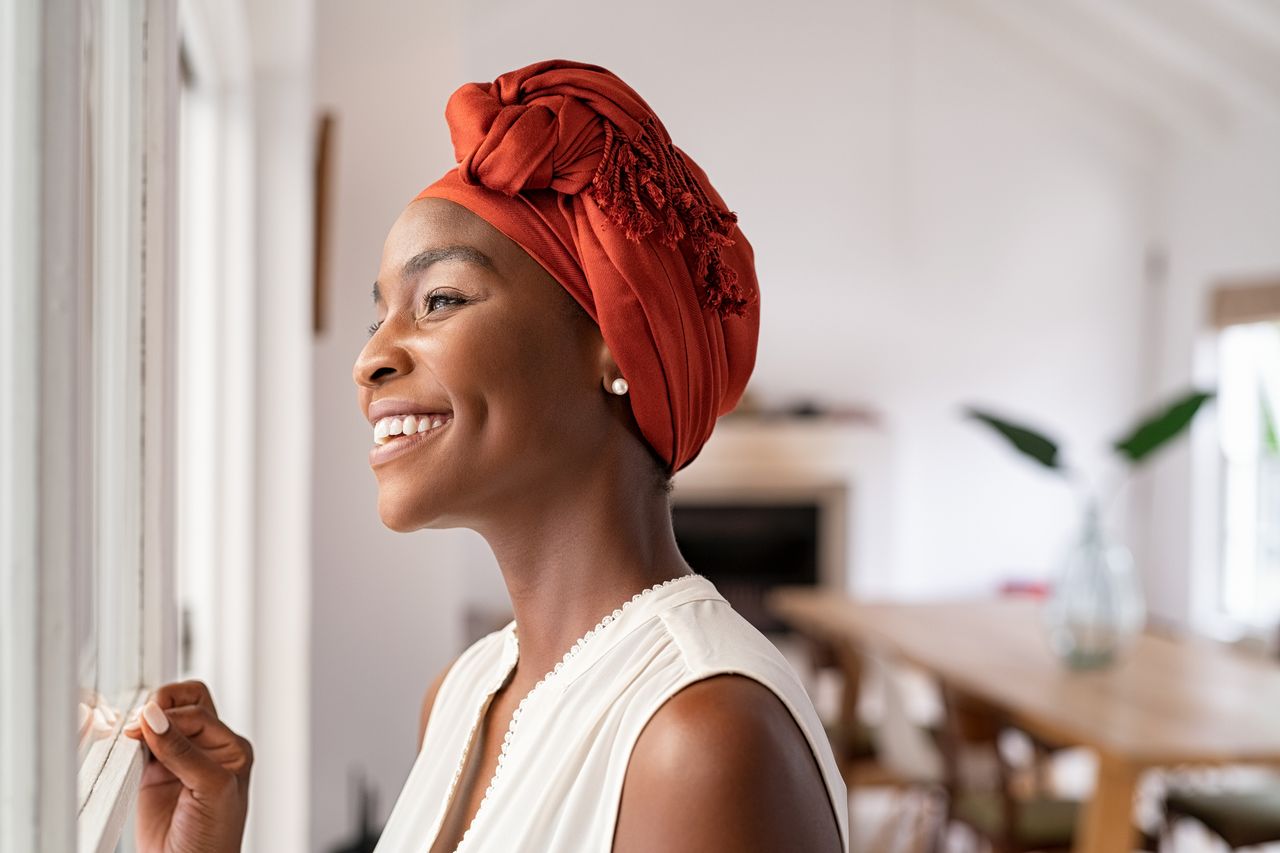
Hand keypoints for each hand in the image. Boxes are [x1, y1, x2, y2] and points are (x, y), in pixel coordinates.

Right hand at [123, 680, 251, 852]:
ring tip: (130, 734)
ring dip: (146, 722)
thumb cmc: (214, 838)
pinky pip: (143, 746)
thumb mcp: (210, 789)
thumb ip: (183, 752)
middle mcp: (208, 750)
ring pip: (163, 721)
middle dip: (163, 705)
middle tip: (139, 722)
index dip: (172, 716)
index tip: (147, 726)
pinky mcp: (154, 774)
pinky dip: (133, 741)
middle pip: (186, 705)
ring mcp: (180, 760)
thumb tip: (154, 716)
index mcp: (232, 748)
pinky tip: (126, 746)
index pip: (199, 713)